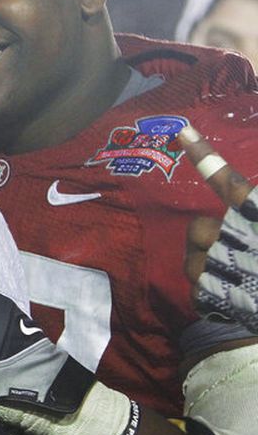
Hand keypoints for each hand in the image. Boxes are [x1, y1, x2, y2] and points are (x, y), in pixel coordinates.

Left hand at [179, 126, 257, 332]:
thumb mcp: (257, 229)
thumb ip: (246, 209)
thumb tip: (238, 203)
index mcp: (256, 216)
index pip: (229, 182)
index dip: (206, 156)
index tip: (183, 132)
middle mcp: (238, 237)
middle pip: (198, 229)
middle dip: (209, 242)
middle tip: (237, 259)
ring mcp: (222, 265)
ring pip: (191, 260)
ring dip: (206, 268)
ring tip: (233, 281)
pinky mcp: (212, 295)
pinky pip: (195, 289)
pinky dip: (208, 295)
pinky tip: (227, 302)